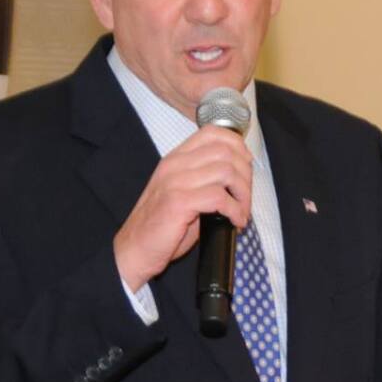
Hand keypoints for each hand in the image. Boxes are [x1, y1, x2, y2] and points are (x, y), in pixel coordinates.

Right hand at [112, 124, 252, 290]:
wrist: (134, 248)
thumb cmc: (162, 225)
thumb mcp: (183, 192)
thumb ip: (205, 178)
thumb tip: (240, 175)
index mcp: (176, 158)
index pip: (213, 133)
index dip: (238, 146)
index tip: (246, 167)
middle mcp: (175, 165)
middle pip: (226, 152)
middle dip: (245, 176)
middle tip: (245, 198)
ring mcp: (175, 182)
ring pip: (226, 172)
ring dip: (243, 194)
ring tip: (241, 211)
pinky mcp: (178, 202)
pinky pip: (219, 197)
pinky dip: (235, 210)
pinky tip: (235, 221)